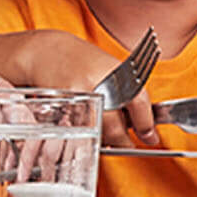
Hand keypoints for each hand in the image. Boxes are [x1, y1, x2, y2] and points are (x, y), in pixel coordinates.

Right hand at [22, 34, 158, 144]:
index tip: (151, 138)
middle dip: (124, 142)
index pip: (139, 103)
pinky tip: (86, 124)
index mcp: (116, 72)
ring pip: (98, 135)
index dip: (146, 126)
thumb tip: (145, 127)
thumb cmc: (80, 61)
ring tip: (102, 126)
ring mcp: (79, 99)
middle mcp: (99, 85)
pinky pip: (81, 133)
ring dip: (105, 140)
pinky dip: (87, 135)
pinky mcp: (63, 110)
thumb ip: (127, 95)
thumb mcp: (109, 69)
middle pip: (117, 129)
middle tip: (127, 144)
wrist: (45, 51)